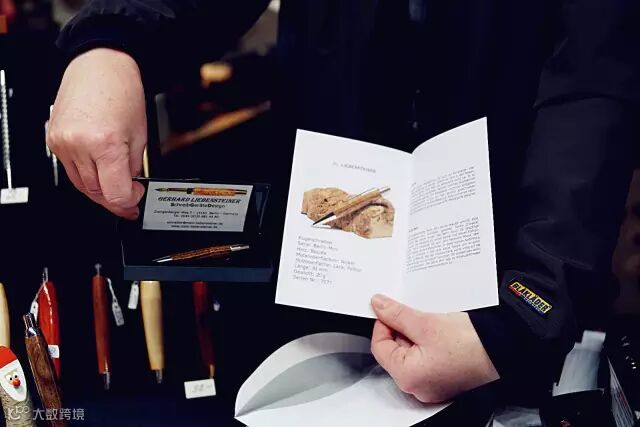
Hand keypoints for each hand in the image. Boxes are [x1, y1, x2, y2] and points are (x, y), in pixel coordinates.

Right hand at [47, 48, 146, 218]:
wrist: (99, 65)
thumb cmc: (121, 92)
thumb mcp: (140, 135)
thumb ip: (133, 167)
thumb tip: (129, 189)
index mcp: (105, 144)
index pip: (115, 194)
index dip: (129, 202)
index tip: (136, 199)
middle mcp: (79, 145)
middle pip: (96, 192)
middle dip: (115, 199)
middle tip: (129, 199)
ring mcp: (62, 143)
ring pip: (81, 185)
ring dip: (100, 190)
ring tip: (115, 185)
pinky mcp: (53, 140)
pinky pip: (70, 170)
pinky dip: (86, 175)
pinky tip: (99, 170)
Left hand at [370, 294, 498, 402]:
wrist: (507, 349)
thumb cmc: (471, 345)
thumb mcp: (426, 323)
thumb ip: (397, 315)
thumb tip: (378, 306)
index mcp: (408, 377)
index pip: (380, 347)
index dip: (382, 324)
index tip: (389, 308)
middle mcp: (419, 386)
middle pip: (395, 350)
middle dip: (401, 328)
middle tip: (412, 311)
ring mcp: (433, 383)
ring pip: (412, 351)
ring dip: (417, 332)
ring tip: (430, 320)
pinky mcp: (446, 376)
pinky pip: (427, 356)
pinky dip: (429, 340)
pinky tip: (439, 329)